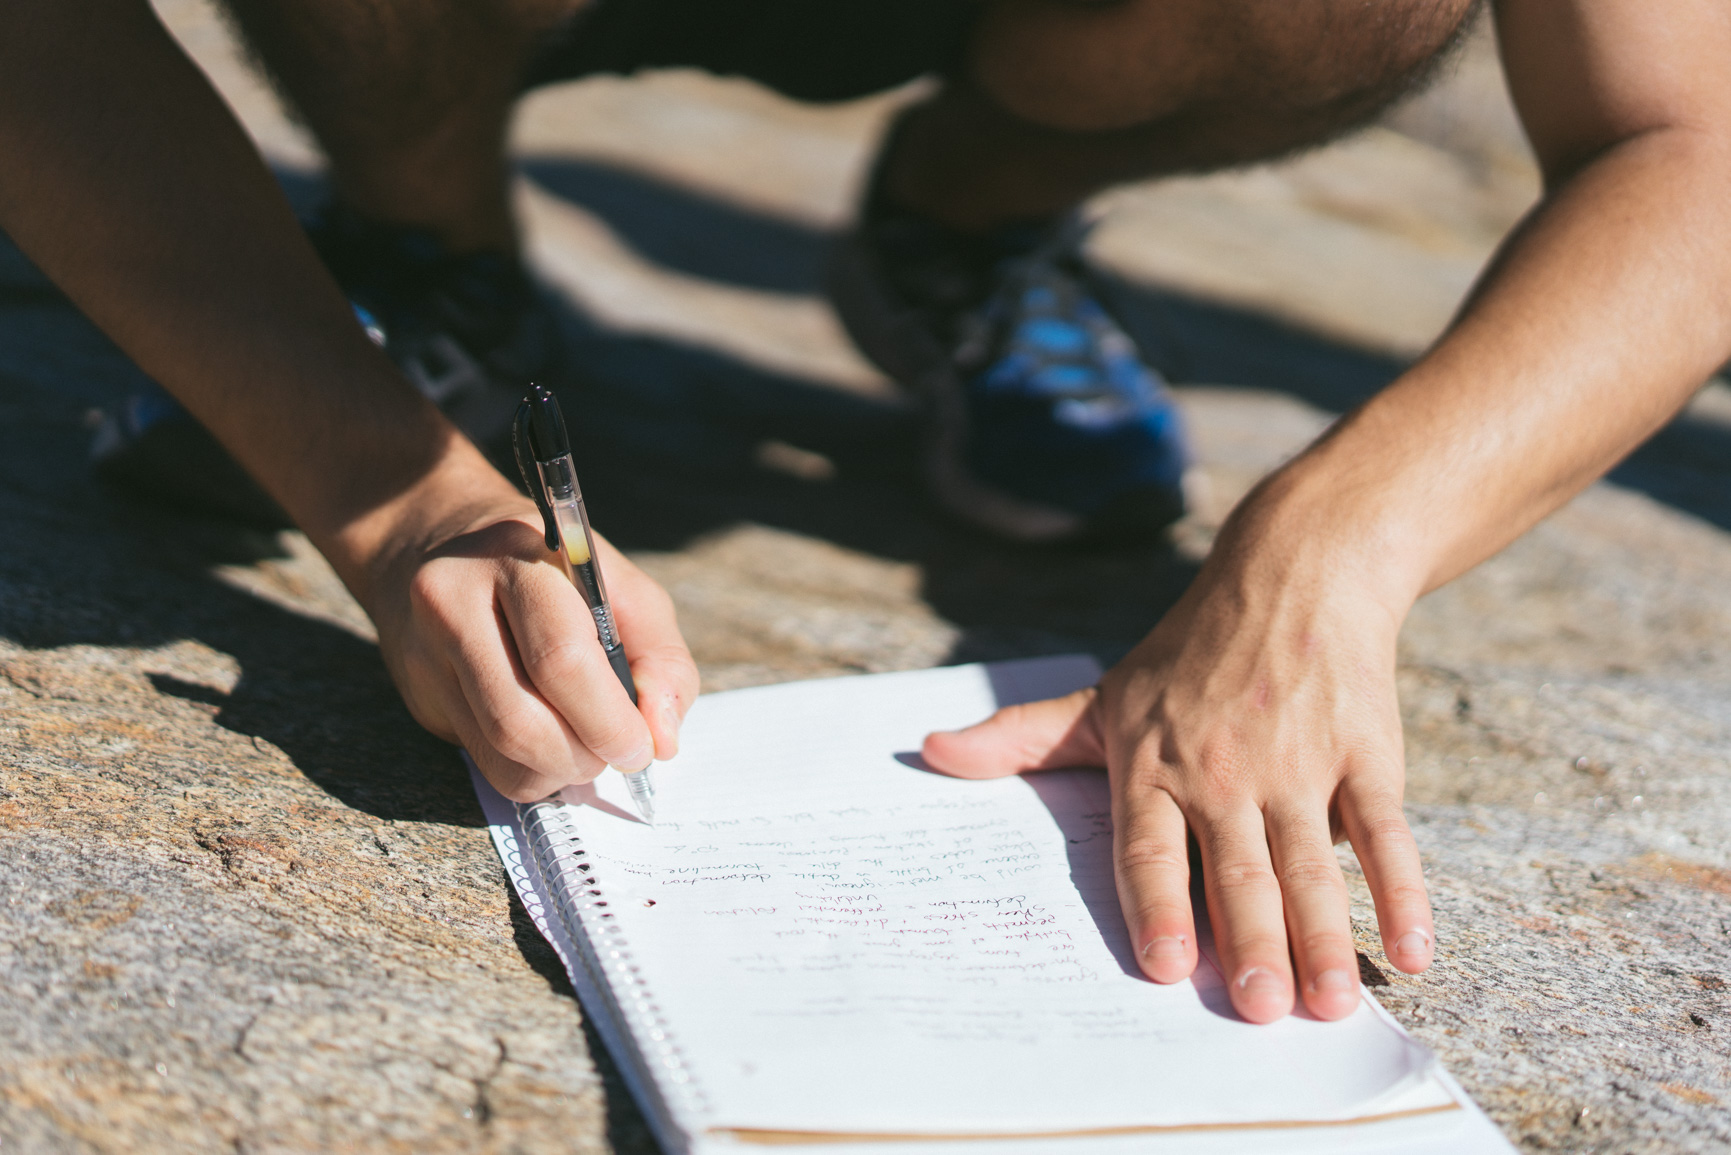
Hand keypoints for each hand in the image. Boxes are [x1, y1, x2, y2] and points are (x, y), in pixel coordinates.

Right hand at [353, 460, 698, 802]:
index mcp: (516, 559)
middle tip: (618, 754)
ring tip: (589, 750)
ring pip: (499, 749)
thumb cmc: (550, 568)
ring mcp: (427, 650)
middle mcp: (455, 601)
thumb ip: (659, 657)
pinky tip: (552, 749)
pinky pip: (483, 761)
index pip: (561, 658)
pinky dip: (531, 772)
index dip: (608, 719)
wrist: (436, 539)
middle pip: (521, 719)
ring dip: (560, 770)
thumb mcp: (619, 586)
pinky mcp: (419, 692)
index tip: (642, 747)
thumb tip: (661, 738)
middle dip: (584, 755)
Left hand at [922, 520, 1434, 1022]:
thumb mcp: (1103, 694)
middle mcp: (1224, 769)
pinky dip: (1403, 889)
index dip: (1155, 906)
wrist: (1294, 572)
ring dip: (1322, 934)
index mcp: (1154, 763)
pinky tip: (1413, 949)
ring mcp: (1298, 761)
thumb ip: (1023, 738)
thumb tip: (927, 754)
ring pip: (1309, 862)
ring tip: (1330, 1002)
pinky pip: (1385, 830)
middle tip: (1260, 1011)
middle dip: (1250, 942)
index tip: (1164, 968)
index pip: (1149, 846)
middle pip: (1235, 870)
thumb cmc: (1188, 650)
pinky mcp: (1363, 752)